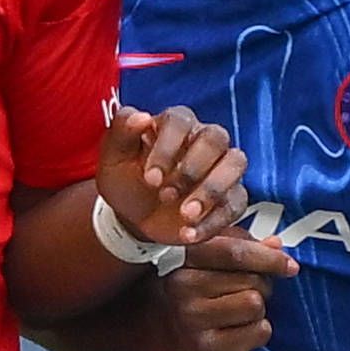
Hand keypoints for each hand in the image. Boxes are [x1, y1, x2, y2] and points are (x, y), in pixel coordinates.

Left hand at [97, 102, 247, 249]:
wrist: (134, 216)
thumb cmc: (127, 179)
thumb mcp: (113, 157)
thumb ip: (122, 130)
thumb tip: (140, 117)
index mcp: (175, 124)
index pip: (180, 121)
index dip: (167, 148)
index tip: (150, 178)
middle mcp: (203, 140)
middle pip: (215, 138)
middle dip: (191, 169)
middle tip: (166, 195)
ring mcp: (221, 167)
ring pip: (235, 163)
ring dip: (211, 190)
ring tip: (185, 215)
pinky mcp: (230, 197)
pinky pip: (235, 203)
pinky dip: (213, 221)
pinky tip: (188, 233)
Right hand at [144, 230, 296, 350]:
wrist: (153, 332)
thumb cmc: (189, 289)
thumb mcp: (206, 257)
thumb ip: (240, 245)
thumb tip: (276, 245)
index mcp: (184, 258)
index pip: (234, 252)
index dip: (269, 257)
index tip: (289, 265)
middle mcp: (183, 288)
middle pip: (252, 280)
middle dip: (261, 285)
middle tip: (246, 292)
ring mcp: (193, 321)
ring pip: (256, 305)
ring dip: (257, 310)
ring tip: (238, 312)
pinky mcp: (208, 350)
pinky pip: (259, 332)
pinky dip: (256, 332)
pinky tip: (236, 332)